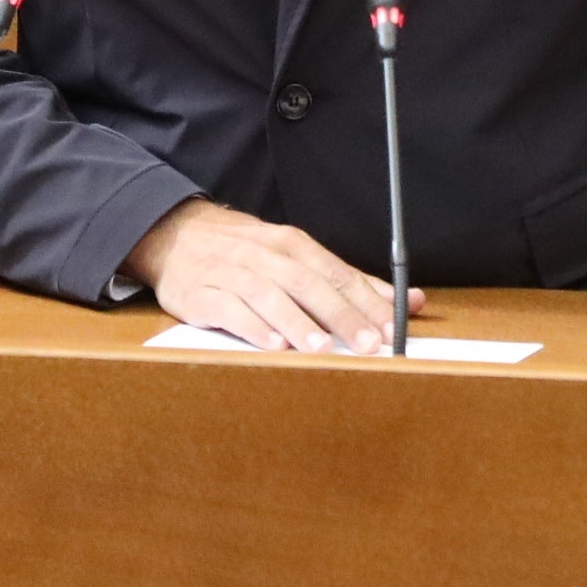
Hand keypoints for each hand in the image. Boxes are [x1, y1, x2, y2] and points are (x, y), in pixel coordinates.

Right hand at [125, 198, 424, 354]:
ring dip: (298, 323)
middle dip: (341, 315)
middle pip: (309, 284)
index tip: (393, 329)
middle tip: (368, 344)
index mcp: (293, 244)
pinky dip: (252, 326)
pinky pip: (230, 308)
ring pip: (270, 295)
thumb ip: (351, 284)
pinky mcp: (201, 292)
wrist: (176, 235)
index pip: (338, 274)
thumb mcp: (297, 258)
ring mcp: (231, 271)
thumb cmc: (247, 253)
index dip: (367, 302)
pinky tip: (272, 345)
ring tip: (322, 350)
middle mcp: (266, 254)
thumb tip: (410, 301)